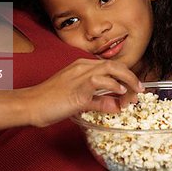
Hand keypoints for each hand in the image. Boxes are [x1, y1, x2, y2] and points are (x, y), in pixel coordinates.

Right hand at [24, 58, 143, 126]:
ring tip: (135, 92)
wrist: (31, 105)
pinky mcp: (77, 88)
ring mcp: (79, 76)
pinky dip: (113, 85)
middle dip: (131, 75)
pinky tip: (121, 93)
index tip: (133, 88)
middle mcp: (82, 67)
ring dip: (127, 80)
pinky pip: (100, 81)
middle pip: (114, 65)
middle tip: (140, 88)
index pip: (109, 66)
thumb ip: (97, 101)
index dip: (124, 76)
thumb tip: (115, 106)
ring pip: (110, 69)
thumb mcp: (78, 101)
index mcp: (81, 67)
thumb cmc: (50, 102)